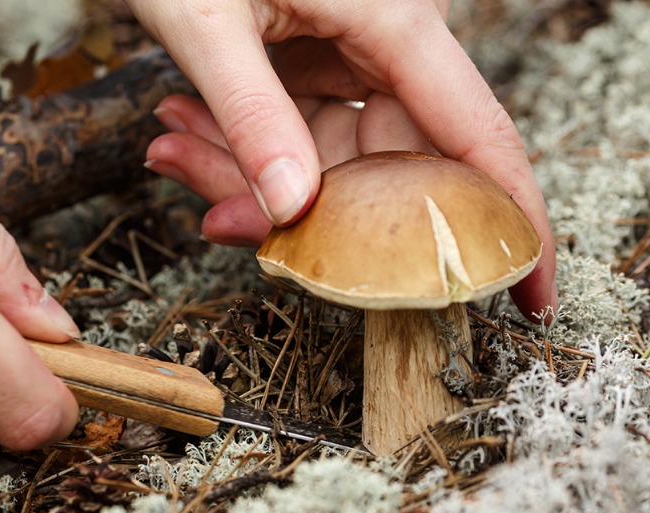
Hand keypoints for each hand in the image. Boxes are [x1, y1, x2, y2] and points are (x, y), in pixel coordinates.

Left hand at [127, 0, 556, 320]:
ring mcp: (354, 50)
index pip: (475, 135)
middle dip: (295, 208)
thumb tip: (291, 210)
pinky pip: (299, 127)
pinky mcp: (320, 55)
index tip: (531, 293)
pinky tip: (183, 129)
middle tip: (216, 218)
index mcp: (395, 19)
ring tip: (172, 148)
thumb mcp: (207, 23)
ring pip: (328, 154)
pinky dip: (243, 144)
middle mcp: (390, 39)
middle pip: (379, 163)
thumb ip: (250, 115)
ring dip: (247, 171)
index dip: (507, 220)